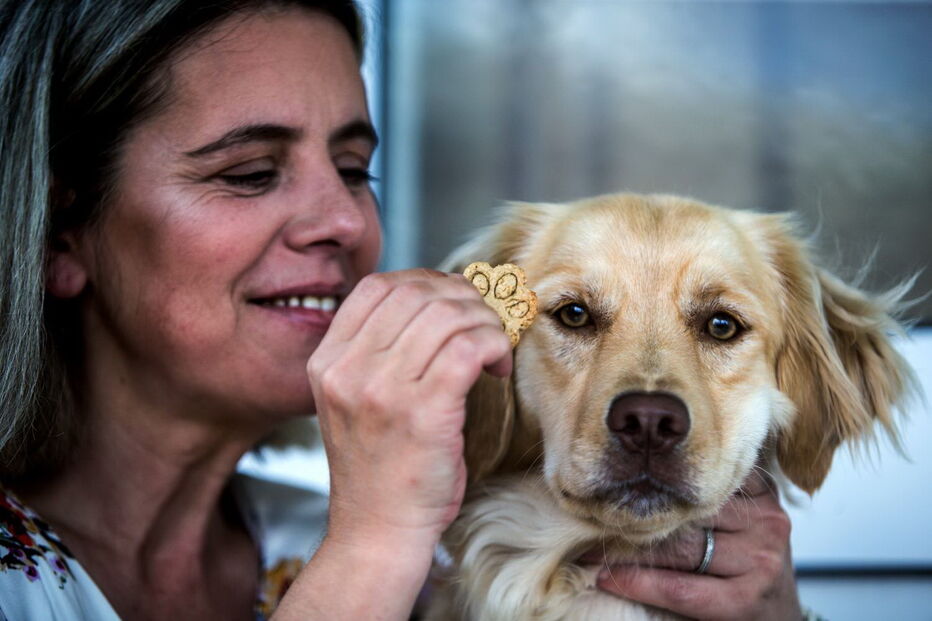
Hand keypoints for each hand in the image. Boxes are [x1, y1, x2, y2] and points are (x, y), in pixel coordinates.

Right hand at [307, 269, 511, 550]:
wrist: (377, 530)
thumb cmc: (379, 467)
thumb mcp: (355, 398)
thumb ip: (379, 351)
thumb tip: (439, 301)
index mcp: (327, 361)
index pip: (377, 286)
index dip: (425, 281)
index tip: (454, 300)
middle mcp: (348, 370)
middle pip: (417, 293)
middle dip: (464, 299)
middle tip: (484, 323)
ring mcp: (382, 390)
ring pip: (448, 316)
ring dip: (485, 323)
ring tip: (494, 348)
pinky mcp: (422, 413)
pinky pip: (469, 348)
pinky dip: (494, 346)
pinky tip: (497, 368)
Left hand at [595, 474, 801, 619]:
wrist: (779, 620)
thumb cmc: (743, 564)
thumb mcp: (735, 518)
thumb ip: (704, 494)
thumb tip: (632, 468)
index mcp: (760, 491)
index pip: (698, 474)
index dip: (651, 479)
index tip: (611, 478)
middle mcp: (767, 520)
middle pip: (686, 511)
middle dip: (636, 514)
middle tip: (590, 512)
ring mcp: (761, 560)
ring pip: (678, 548)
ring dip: (628, 549)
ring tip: (588, 547)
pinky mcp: (747, 600)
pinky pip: (681, 588)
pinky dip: (639, 583)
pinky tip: (609, 579)